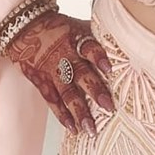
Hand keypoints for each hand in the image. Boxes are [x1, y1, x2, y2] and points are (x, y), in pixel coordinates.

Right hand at [3, 10, 114, 135]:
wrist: (26, 28)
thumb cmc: (61, 28)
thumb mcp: (79, 26)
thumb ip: (99, 36)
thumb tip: (128, 43)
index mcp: (76, 39)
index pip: (89, 48)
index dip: (98, 58)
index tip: (109, 69)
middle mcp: (65, 56)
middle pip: (81, 74)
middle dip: (95, 91)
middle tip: (108, 107)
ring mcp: (53, 71)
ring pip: (67, 93)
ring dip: (79, 112)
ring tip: (90, 128)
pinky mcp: (42, 82)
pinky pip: (52, 101)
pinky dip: (62, 115)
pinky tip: (72, 127)